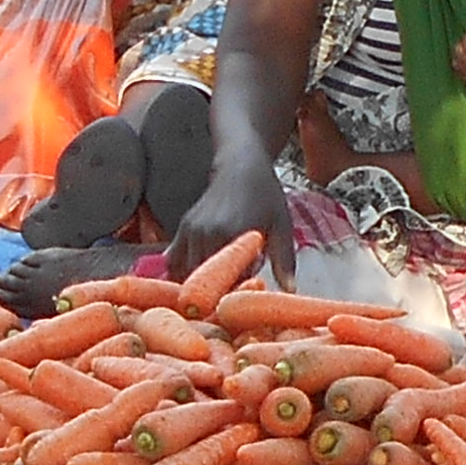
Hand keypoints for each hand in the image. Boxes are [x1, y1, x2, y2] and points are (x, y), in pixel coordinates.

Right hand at [171, 153, 293, 287]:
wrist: (240, 167)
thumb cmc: (265, 196)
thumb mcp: (281, 227)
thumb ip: (284, 260)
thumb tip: (290, 290)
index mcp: (233, 235)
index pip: (229, 281)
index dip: (238, 294)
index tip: (246, 297)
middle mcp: (207, 234)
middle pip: (205, 281)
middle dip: (216, 293)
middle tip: (230, 297)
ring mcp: (191, 231)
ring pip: (187, 273)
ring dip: (199, 286)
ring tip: (215, 289)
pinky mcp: (182, 229)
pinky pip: (175, 261)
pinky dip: (181, 274)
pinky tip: (197, 281)